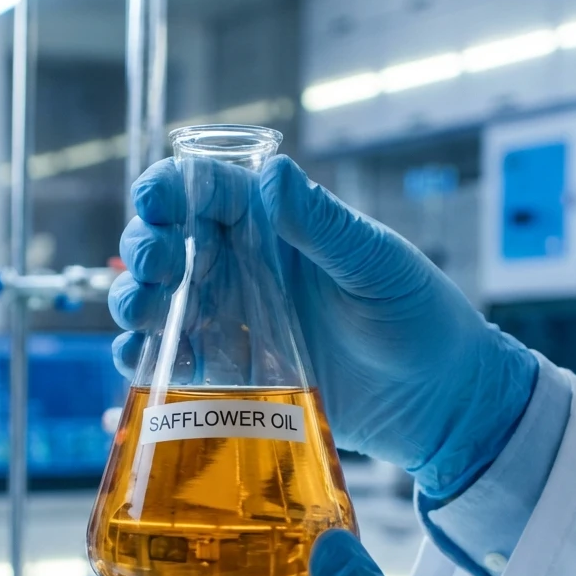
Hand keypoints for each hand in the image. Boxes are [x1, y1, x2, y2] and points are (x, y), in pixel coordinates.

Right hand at [112, 155, 536, 496]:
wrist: (438, 401)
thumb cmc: (419, 317)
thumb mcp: (376, 263)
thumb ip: (323, 225)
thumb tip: (275, 174)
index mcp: (275, 226)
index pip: (207, 192)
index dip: (170, 190)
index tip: (155, 204)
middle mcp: (246, 270)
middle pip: (169, 247)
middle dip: (146, 250)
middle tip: (158, 268)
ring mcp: (235, 324)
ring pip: (161, 306)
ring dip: (137, 306)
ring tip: (146, 317)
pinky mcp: (234, 376)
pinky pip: (175, 366)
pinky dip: (147, 365)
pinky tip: (143, 367)